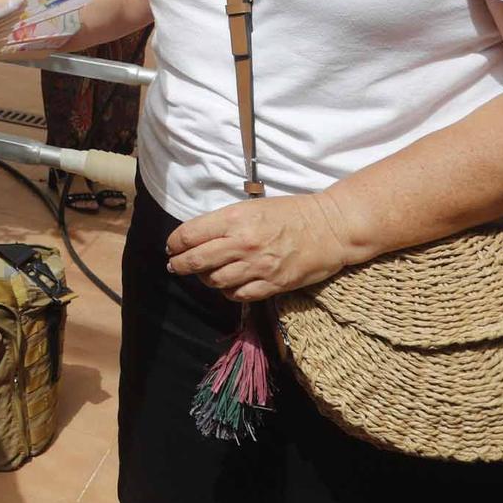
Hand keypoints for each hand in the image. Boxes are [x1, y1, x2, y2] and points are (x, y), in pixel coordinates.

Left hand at [165, 193, 355, 302]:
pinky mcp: (273, 284)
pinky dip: (228, 292)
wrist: (330, 227)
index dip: (174, 243)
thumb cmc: (291, 212)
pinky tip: (229, 285)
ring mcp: (257, 266)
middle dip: (179, 265)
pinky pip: (238, 295)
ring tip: (204, 274)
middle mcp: (242, 243)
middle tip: (175, 266)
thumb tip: (198, 236)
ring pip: (214, 281)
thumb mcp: (252, 207)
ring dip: (204, 279)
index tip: (172, 247)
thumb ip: (225, 222)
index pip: (189, 235)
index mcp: (234, 218)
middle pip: (196, 261)